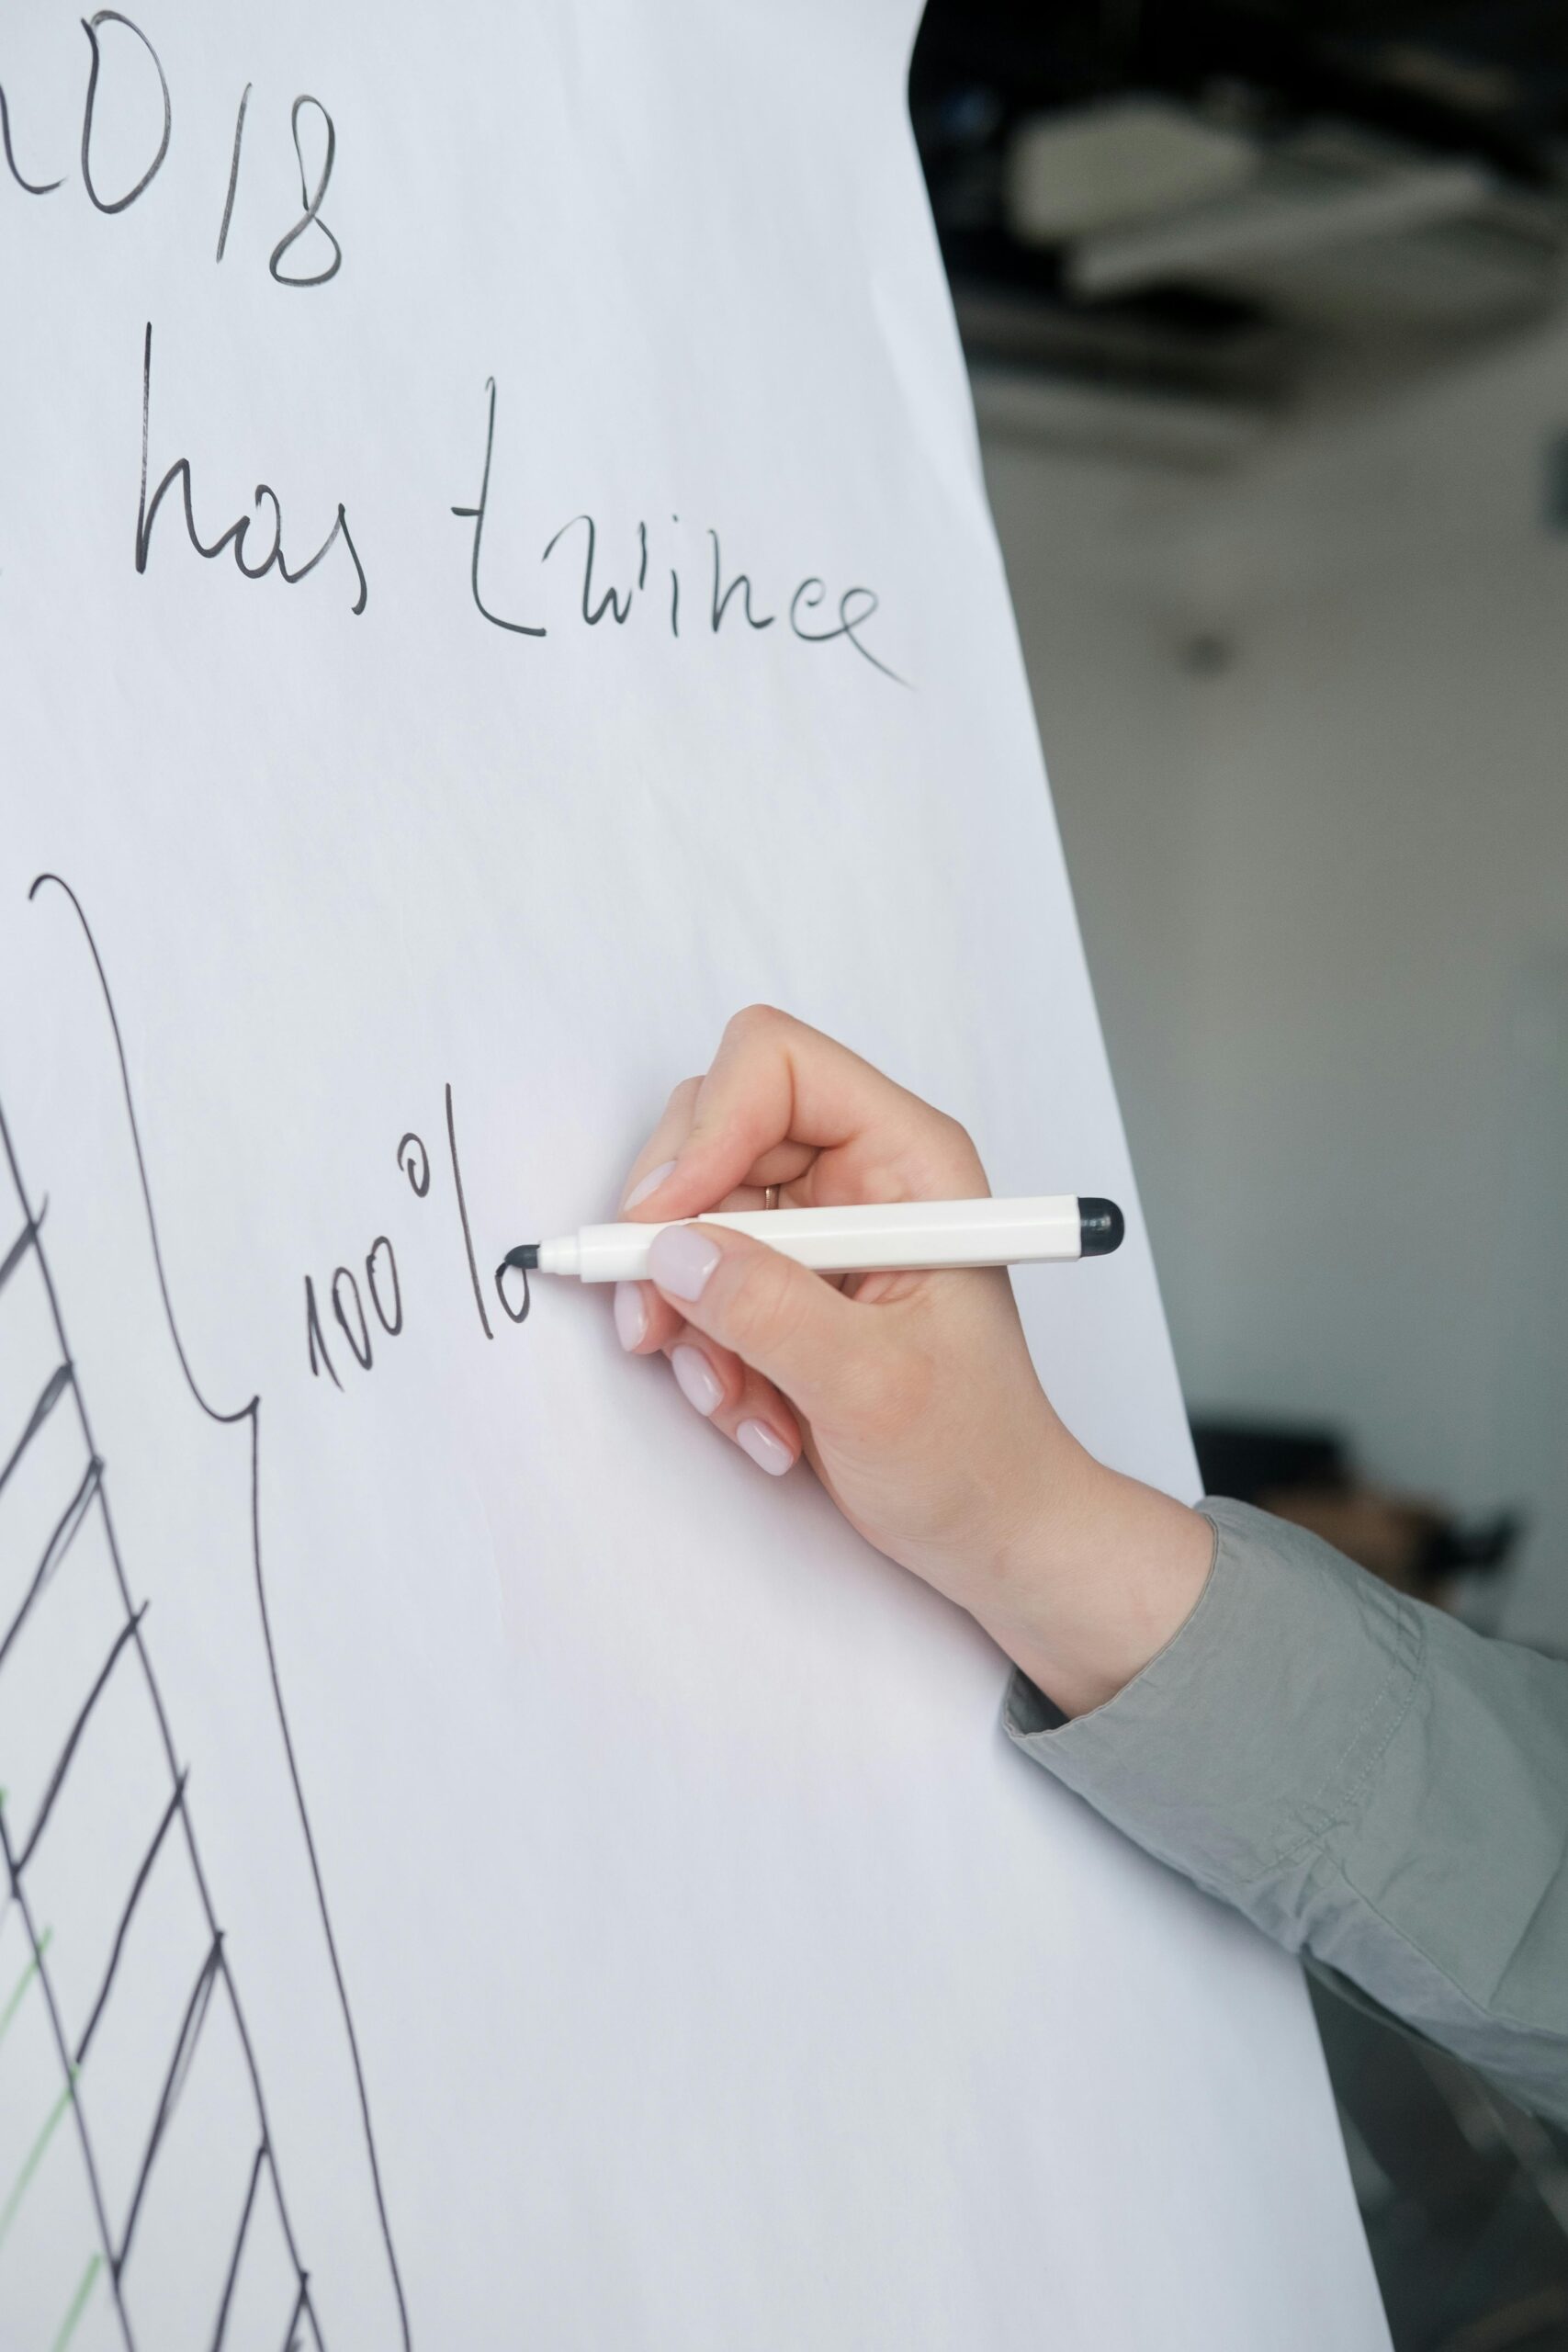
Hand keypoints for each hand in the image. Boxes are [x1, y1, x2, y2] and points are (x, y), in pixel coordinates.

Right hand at [614, 1007, 1210, 1714]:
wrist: (993, 1534)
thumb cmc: (975, 1456)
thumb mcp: (873, 1388)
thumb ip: (771, 1312)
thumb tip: (673, 1251)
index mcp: (907, 1160)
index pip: (776, 1064)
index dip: (707, 1129)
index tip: (666, 1227)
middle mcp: (856, 1175)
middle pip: (707, 1131)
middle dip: (673, 1237)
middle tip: (660, 1326)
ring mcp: (813, 1230)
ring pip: (685, 1218)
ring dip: (689, 1319)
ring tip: (742, 1404)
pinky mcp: (781, 1285)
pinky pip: (692, 1283)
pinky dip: (701, 1354)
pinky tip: (757, 1416)